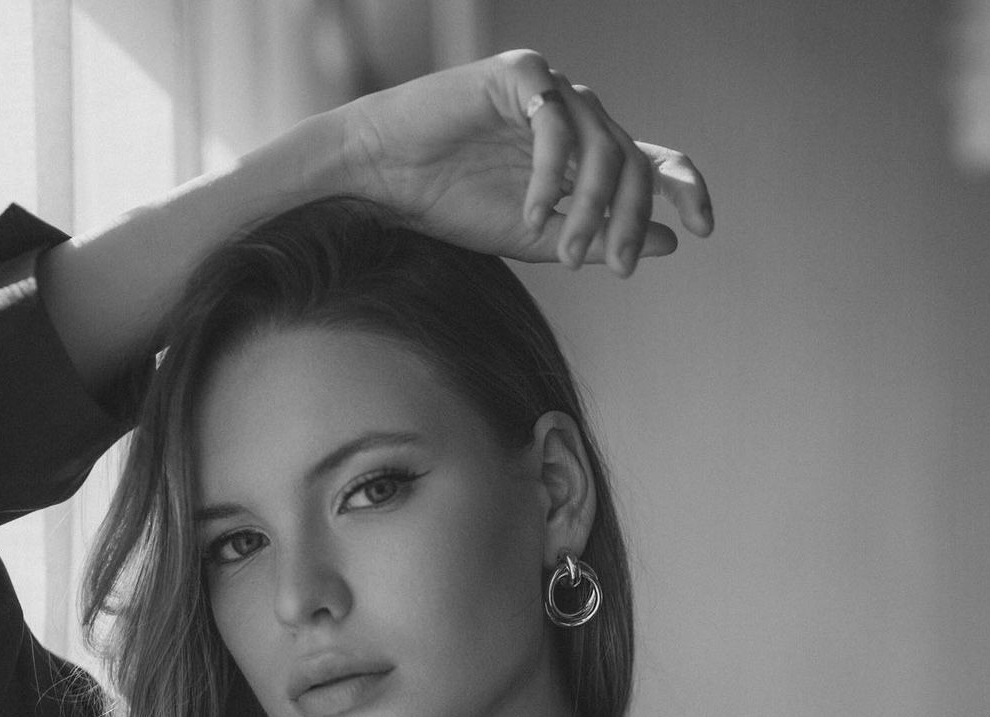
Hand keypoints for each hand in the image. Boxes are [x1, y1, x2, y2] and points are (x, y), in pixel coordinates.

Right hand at [338, 48, 712, 276]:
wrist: (385, 180)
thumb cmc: (453, 206)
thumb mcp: (540, 239)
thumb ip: (602, 240)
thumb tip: (672, 243)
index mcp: (583, 155)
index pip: (651, 162)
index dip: (685, 188)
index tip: (705, 228)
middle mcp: (576, 117)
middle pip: (632, 161)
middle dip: (629, 219)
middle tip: (617, 267)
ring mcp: (550, 92)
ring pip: (603, 144)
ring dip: (590, 207)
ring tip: (563, 252)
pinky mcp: (518, 75)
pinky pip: (557, 123)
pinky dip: (550, 176)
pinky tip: (529, 215)